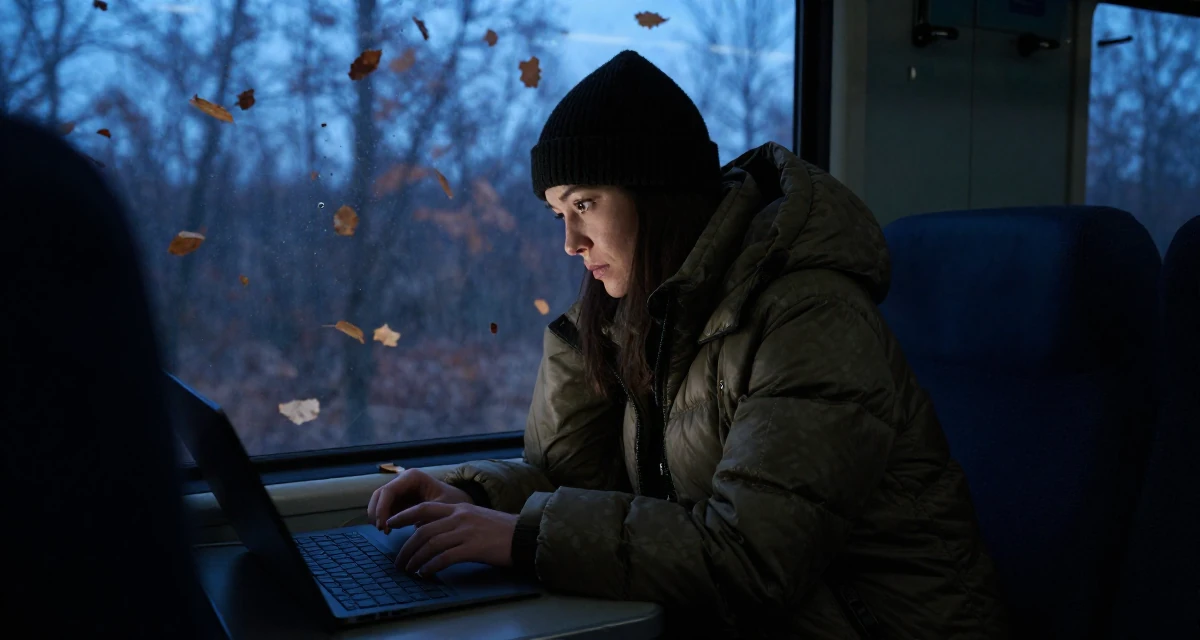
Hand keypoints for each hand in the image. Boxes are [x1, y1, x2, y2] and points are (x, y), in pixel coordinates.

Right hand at [367, 468, 473, 531]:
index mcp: (412, 477)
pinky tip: (389, 531)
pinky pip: (385, 508)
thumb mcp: (442, 507)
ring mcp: (400, 490)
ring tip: (386, 532)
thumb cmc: (453, 502)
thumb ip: (426, 514)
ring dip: (378, 516)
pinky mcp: (400, 500)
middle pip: (379, 495)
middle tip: (382, 530)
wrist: (459, 502)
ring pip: (379, 501)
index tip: (383, 527)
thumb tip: (409, 525)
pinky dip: (384, 518)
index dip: (381, 509)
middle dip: (377, 512)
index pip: (388, 491)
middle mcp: (403, 481)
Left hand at [389, 502, 516, 575]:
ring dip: (416, 559)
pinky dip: (431, 566)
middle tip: (398, 561)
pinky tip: (425, 573)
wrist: (524, 535)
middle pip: (423, 530)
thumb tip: (434, 534)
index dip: (404, 516)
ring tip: (409, 570)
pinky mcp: (473, 547)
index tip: (391, 523)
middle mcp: (460, 517)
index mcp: (459, 507)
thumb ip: (456, 521)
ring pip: (430, 544)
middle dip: (406, 547)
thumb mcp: (476, 517)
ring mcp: (466, 531)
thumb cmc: (501, 530)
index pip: (424, 508)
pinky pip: (444, 558)